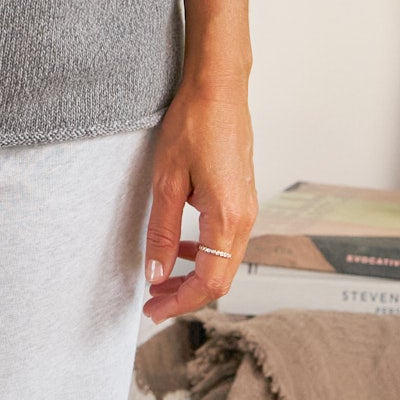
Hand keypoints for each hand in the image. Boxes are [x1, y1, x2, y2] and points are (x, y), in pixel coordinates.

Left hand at [141, 76, 257, 323]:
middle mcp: (245, 218)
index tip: (152, 310)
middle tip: (152, 303)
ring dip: (195, 276)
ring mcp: (248, 208)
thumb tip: (156, 274)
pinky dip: (204, 255)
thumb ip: (163, 233)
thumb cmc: (192, 126)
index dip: (180, 303)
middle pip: (222, 279)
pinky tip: (181, 248)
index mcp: (228, 217)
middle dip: (186, 296)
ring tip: (161, 280)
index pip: (209, 282)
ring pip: (225, 261)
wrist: (219, 89)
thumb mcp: (166, 183)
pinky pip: (227, 241)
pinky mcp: (243, 198)